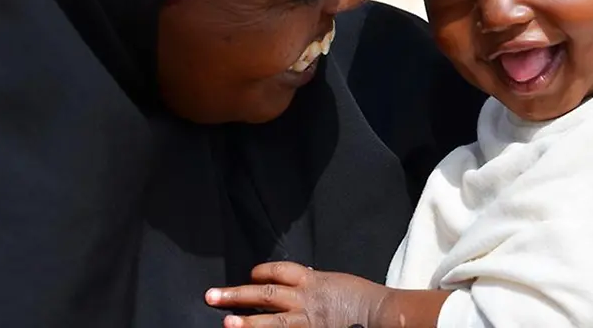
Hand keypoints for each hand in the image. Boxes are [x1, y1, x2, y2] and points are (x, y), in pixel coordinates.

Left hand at [205, 261, 388, 327]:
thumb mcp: (335, 281)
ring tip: (226, 322)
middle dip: (237, 294)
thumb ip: (314, 282)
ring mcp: (307, 321)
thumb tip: (299, 278)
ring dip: (246, 322)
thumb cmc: (362, 297)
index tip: (250, 274)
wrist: (380, 314)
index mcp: (312, 280)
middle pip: (265, 294)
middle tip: (212, 295)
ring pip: (270, 321)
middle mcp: (305, 300)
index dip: (262, 272)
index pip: (279, 271)